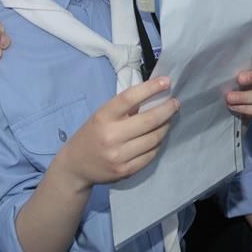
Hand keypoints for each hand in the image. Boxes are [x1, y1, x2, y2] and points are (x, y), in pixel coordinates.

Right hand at [57, 77, 178, 189]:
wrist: (76, 166)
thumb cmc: (92, 134)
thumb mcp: (102, 116)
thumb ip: (124, 109)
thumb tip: (155, 97)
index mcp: (103, 117)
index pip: (129, 98)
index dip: (150, 88)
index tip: (166, 81)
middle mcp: (111, 136)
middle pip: (149, 120)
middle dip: (167, 109)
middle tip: (175, 103)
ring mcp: (119, 156)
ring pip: (154, 138)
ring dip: (165, 126)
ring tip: (168, 119)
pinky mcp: (126, 170)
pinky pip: (151, 154)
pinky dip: (158, 143)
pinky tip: (158, 137)